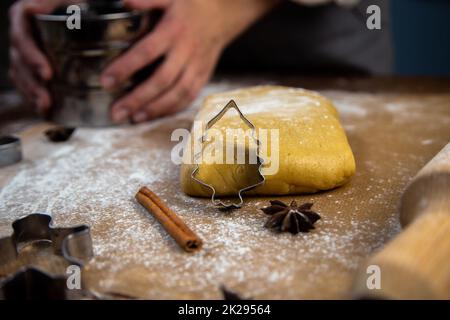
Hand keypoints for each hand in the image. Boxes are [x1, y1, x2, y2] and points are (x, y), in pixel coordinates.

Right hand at [9, 0, 75, 113]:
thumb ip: (50, 1)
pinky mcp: (32, 62)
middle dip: (32, 82)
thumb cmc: (79, 2)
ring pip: (20, 72)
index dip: (32, 56)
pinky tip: (44, 108)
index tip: (47, 74)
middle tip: (46, 98)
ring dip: (31, 92)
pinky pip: (25, 80)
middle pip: (19, 59)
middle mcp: (22, 31)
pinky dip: (33, 94)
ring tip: (44, 106)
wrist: (85, 10)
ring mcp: (26, 48)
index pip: (21, 36)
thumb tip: (32, 7)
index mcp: (25, 14)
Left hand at [102, 0, 278, 122]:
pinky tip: (155, 115)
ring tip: (134, 119)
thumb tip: (123, 2)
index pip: (147, 52)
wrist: (223, 15)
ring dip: (155, 109)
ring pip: (178, 93)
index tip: (106, 81)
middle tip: (117, 112)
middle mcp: (186, 51)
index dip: (126, 68)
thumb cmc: (191, 5)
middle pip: (162, 80)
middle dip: (138, 98)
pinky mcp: (203, 76)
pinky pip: (189, 97)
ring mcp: (197, 66)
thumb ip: (147, 0)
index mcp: (173, 30)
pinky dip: (173, 109)